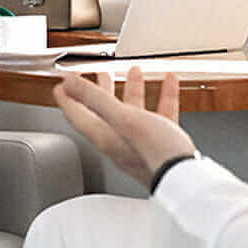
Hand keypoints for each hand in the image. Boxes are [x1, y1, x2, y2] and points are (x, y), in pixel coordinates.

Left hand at [53, 65, 195, 188]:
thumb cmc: (154, 152)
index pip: (78, 115)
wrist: (186, 176)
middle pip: (105, 111)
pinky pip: (160, 114)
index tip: (62, 85)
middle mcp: (120, 140)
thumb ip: (95, 99)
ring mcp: (141, 142)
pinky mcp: (162, 142)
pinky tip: (169, 83)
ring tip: (136, 71)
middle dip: (102, 90)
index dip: (68, 99)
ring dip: (134, 89)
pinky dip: (163, 96)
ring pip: (134, 111)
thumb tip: (69, 83)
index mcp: (105, 136)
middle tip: (100, 75)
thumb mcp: (122, 118)